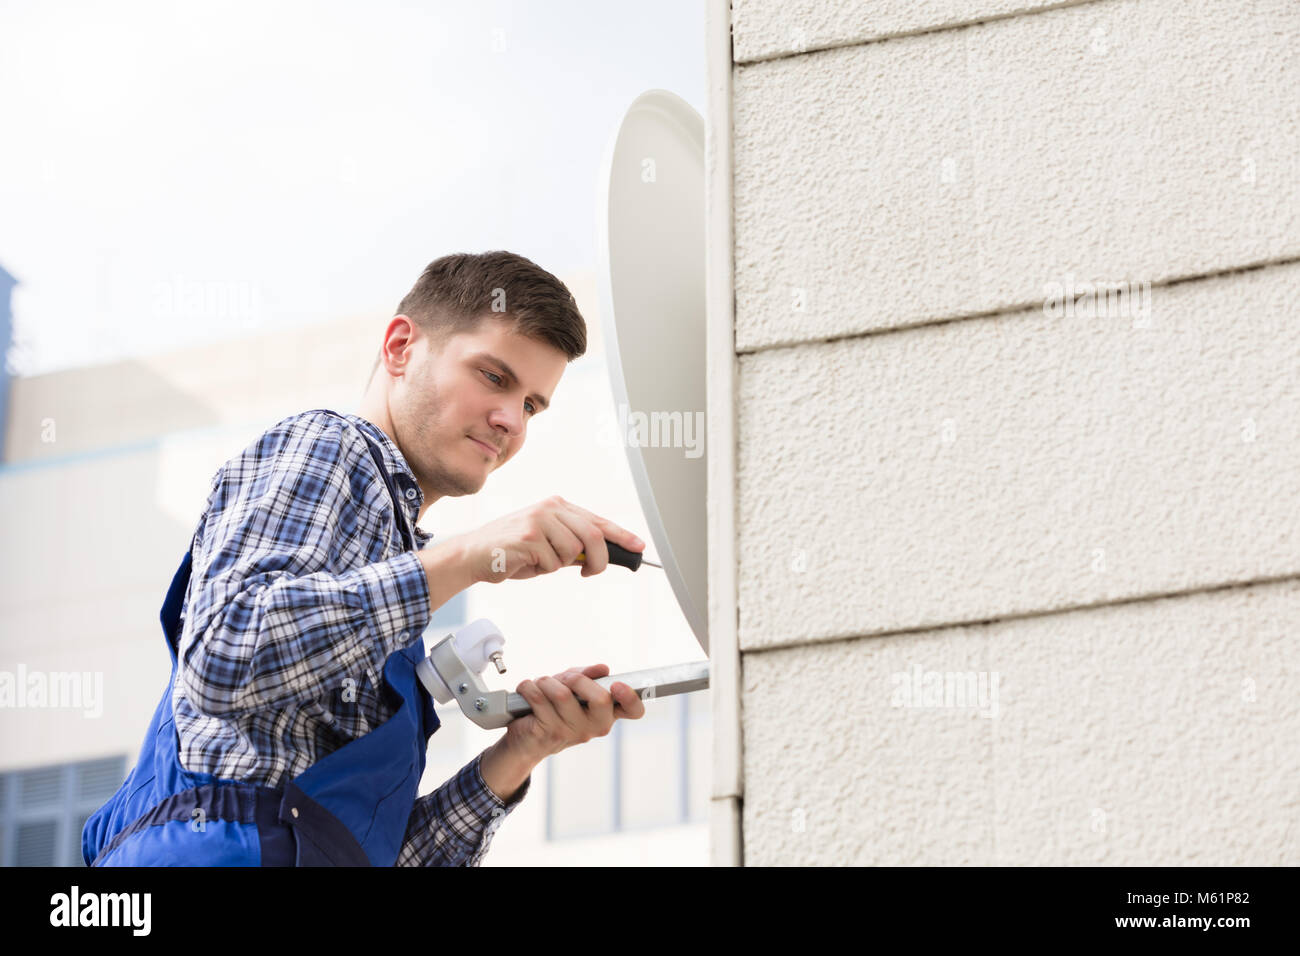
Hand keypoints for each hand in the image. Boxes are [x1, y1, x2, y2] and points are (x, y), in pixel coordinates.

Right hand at [450, 495, 644, 582]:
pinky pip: (553, 563)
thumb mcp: (546, 543)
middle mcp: (550, 508)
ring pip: (573, 552)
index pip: (598, 520)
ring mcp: (539, 520)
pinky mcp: (528, 536)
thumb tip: (600, 557)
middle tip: (589, 573)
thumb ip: (572, 545)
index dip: (621, 534)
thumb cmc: (510, 551)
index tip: (638, 547)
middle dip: (598, 560)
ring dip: (560, 566)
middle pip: (593, 535)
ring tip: (539, 562)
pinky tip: (525, 562)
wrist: (472, 554)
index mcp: (557, 506)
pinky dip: (543, 570)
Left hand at [504, 664, 645, 760]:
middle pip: (601, 698)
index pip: (633, 710)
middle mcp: (595, 726)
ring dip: (546, 681)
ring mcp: (572, 732)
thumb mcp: (573, 686)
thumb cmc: (554, 706)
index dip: (630, 698)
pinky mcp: (549, 733)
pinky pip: (538, 698)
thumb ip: (587, 675)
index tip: (617, 685)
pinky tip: (526, 691)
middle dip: (576, 679)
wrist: (526, 739)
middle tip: (563, 679)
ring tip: (540, 685)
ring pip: (562, 694)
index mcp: (607, 712)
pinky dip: (528, 687)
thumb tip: (602, 669)